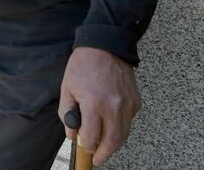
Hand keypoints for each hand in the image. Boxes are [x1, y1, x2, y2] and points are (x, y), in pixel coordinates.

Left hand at [58, 47, 141, 166]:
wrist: (105, 46)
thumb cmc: (83, 65)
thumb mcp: (67, 88)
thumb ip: (67, 114)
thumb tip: (73, 133)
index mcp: (94, 103)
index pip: (92, 137)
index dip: (87, 145)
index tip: (84, 146)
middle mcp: (114, 107)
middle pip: (112, 141)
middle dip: (104, 154)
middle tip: (97, 159)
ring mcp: (127, 105)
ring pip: (124, 135)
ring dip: (114, 145)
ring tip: (105, 148)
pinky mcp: (136, 102)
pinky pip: (129, 122)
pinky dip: (121, 128)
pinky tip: (112, 126)